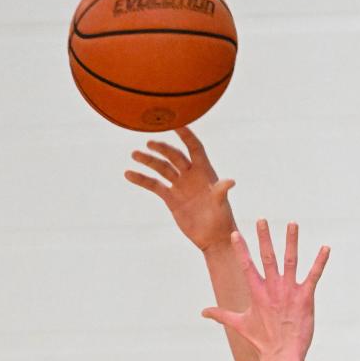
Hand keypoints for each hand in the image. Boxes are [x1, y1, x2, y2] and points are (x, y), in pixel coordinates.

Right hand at [124, 126, 235, 250]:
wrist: (213, 238)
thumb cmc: (222, 220)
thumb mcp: (221, 204)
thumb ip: (221, 191)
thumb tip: (230, 182)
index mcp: (205, 171)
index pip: (194, 147)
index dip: (186, 134)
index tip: (175, 122)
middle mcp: (191, 175)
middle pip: (174, 156)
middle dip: (162, 148)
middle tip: (150, 143)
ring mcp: (179, 185)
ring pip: (162, 168)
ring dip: (148, 161)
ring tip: (135, 154)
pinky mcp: (171, 198)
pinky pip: (154, 185)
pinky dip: (142, 179)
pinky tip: (128, 174)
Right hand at [202, 221, 329, 360]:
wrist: (282, 356)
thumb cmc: (262, 342)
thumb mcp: (239, 325)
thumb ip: (221, 315)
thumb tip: (203, 312)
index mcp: (257, 293)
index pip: (246, 266)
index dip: (241, 249)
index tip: (236, 234)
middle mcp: (272, 289)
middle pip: (268, 257)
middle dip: (264, 238)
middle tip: (262, 220)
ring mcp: (289, 292)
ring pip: (291, 261)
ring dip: (292, 241)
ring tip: (293, 223)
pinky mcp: (305, 298)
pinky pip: (314, 276)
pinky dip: (320, 262)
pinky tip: (325, 248)